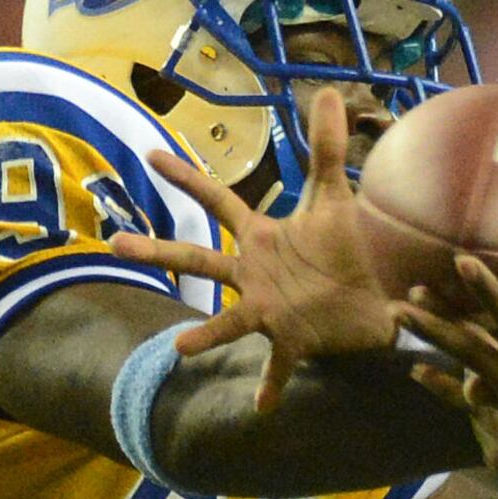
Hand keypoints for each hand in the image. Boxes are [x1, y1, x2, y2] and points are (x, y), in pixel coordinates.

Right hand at [110, 88, 398, 402]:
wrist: (382, 293)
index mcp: (261, 236)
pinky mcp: (294, 338)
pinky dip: (270, 385)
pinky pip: (279, 365)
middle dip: (158, 250)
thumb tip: (330, 91)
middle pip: (198, 257)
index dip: (186, 177)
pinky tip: (260, 408)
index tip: (151, 155)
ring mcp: (268, 307)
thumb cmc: (353, 247)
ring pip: (227, 319)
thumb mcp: (338, 196)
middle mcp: (254, 272)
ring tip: (177, 347)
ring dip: (203, 334)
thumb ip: (329, 146)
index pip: (217, 200)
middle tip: (115, 246)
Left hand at [397, 223, 497, 481]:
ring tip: (401, 322)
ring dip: (435, 351)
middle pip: (473, 356)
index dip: (487, 291)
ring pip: (467, 383)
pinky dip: (446, 390)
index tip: (460, 261)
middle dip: (436, 325)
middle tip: (403, 299)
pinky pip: (474, 412)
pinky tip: (418, 371)